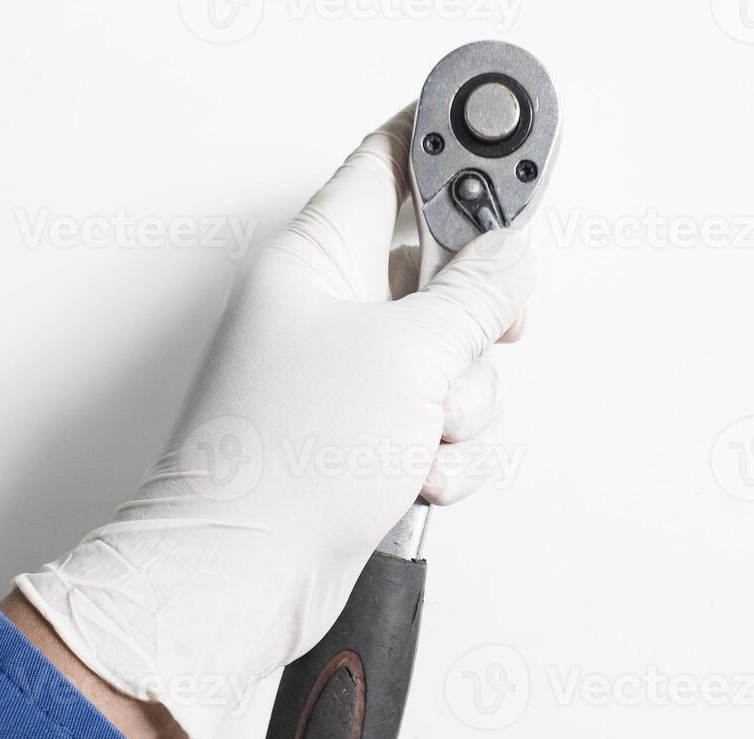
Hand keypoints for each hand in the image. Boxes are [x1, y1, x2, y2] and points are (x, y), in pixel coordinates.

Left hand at [15, 106, 534, 738]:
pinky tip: (409, 475)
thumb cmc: (283, 465)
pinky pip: (438, 425)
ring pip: (450, 360)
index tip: (502, 145)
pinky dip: (442, 454)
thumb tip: (510, 256)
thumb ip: (474, 296)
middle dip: (472, 319)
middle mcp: (327, 313)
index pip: (387, 165)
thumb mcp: (408, 357)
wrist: (242, 579)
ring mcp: (347, 380)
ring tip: (419, 433)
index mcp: (315, 260)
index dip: (447, 146)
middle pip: (438, 274)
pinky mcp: (363, 439)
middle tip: (484, 332)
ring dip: (459, 405)